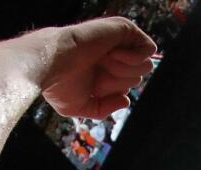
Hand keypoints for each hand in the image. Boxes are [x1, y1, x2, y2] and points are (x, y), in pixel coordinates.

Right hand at [41, 17, 156, 118]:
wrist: (52, 63)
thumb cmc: (59, 85)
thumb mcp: (79, 107)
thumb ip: (103, 109)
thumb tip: (126, 100)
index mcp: (103, 71)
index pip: (127, 87)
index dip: (113, 92)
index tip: (94, 87)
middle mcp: (113, 56)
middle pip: (138, 78)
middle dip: (119, 82)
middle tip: (97, 72)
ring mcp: (120, 42)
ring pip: (146, 66)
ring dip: (125, 71)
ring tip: (104, 61)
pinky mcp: (125, 29)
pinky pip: (149, 49)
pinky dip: (133, 58)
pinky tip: (112, 55)